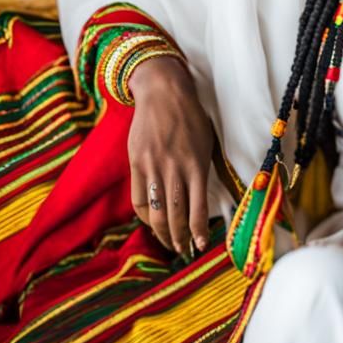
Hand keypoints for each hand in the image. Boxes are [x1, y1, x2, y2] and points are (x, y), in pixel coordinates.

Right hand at [127, 55, 213, 255]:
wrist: (163, 92)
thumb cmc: (191, 117)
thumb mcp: (206, 142)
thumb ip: (202, 170)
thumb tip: (204, 201)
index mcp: (196, 163)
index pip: (197, 207)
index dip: (198, 231)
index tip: (201, 245)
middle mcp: (174, 167)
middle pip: (174, 214)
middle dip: (179, 238)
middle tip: (183, 250)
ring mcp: (152, 166)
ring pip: (156, 211)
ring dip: (162, 232)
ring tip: (168, 243)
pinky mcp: (136, 162)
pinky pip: (138, 198)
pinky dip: (145, 215)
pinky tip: (152, 222)